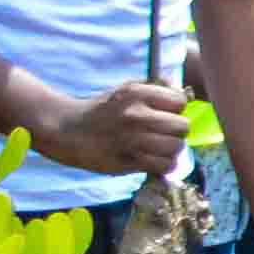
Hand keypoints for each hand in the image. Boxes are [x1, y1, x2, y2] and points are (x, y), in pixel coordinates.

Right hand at [46, 79, 189, 180]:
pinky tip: (154, 160)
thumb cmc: (105, 110)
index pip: (180, 102)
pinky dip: (164, 166)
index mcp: (137, 94)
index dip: (176, 109)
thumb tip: (185, 92)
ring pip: (176, 148)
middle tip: (164, 133)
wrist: (68, 131)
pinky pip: (163, 166)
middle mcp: (135, 115)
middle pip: (182, 127)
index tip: (165, 113)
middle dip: (177, 131)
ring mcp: (131, 140)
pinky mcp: (127, 162)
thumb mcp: (127, 89)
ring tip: (159, 147)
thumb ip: (157, 87)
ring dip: (171, 150)